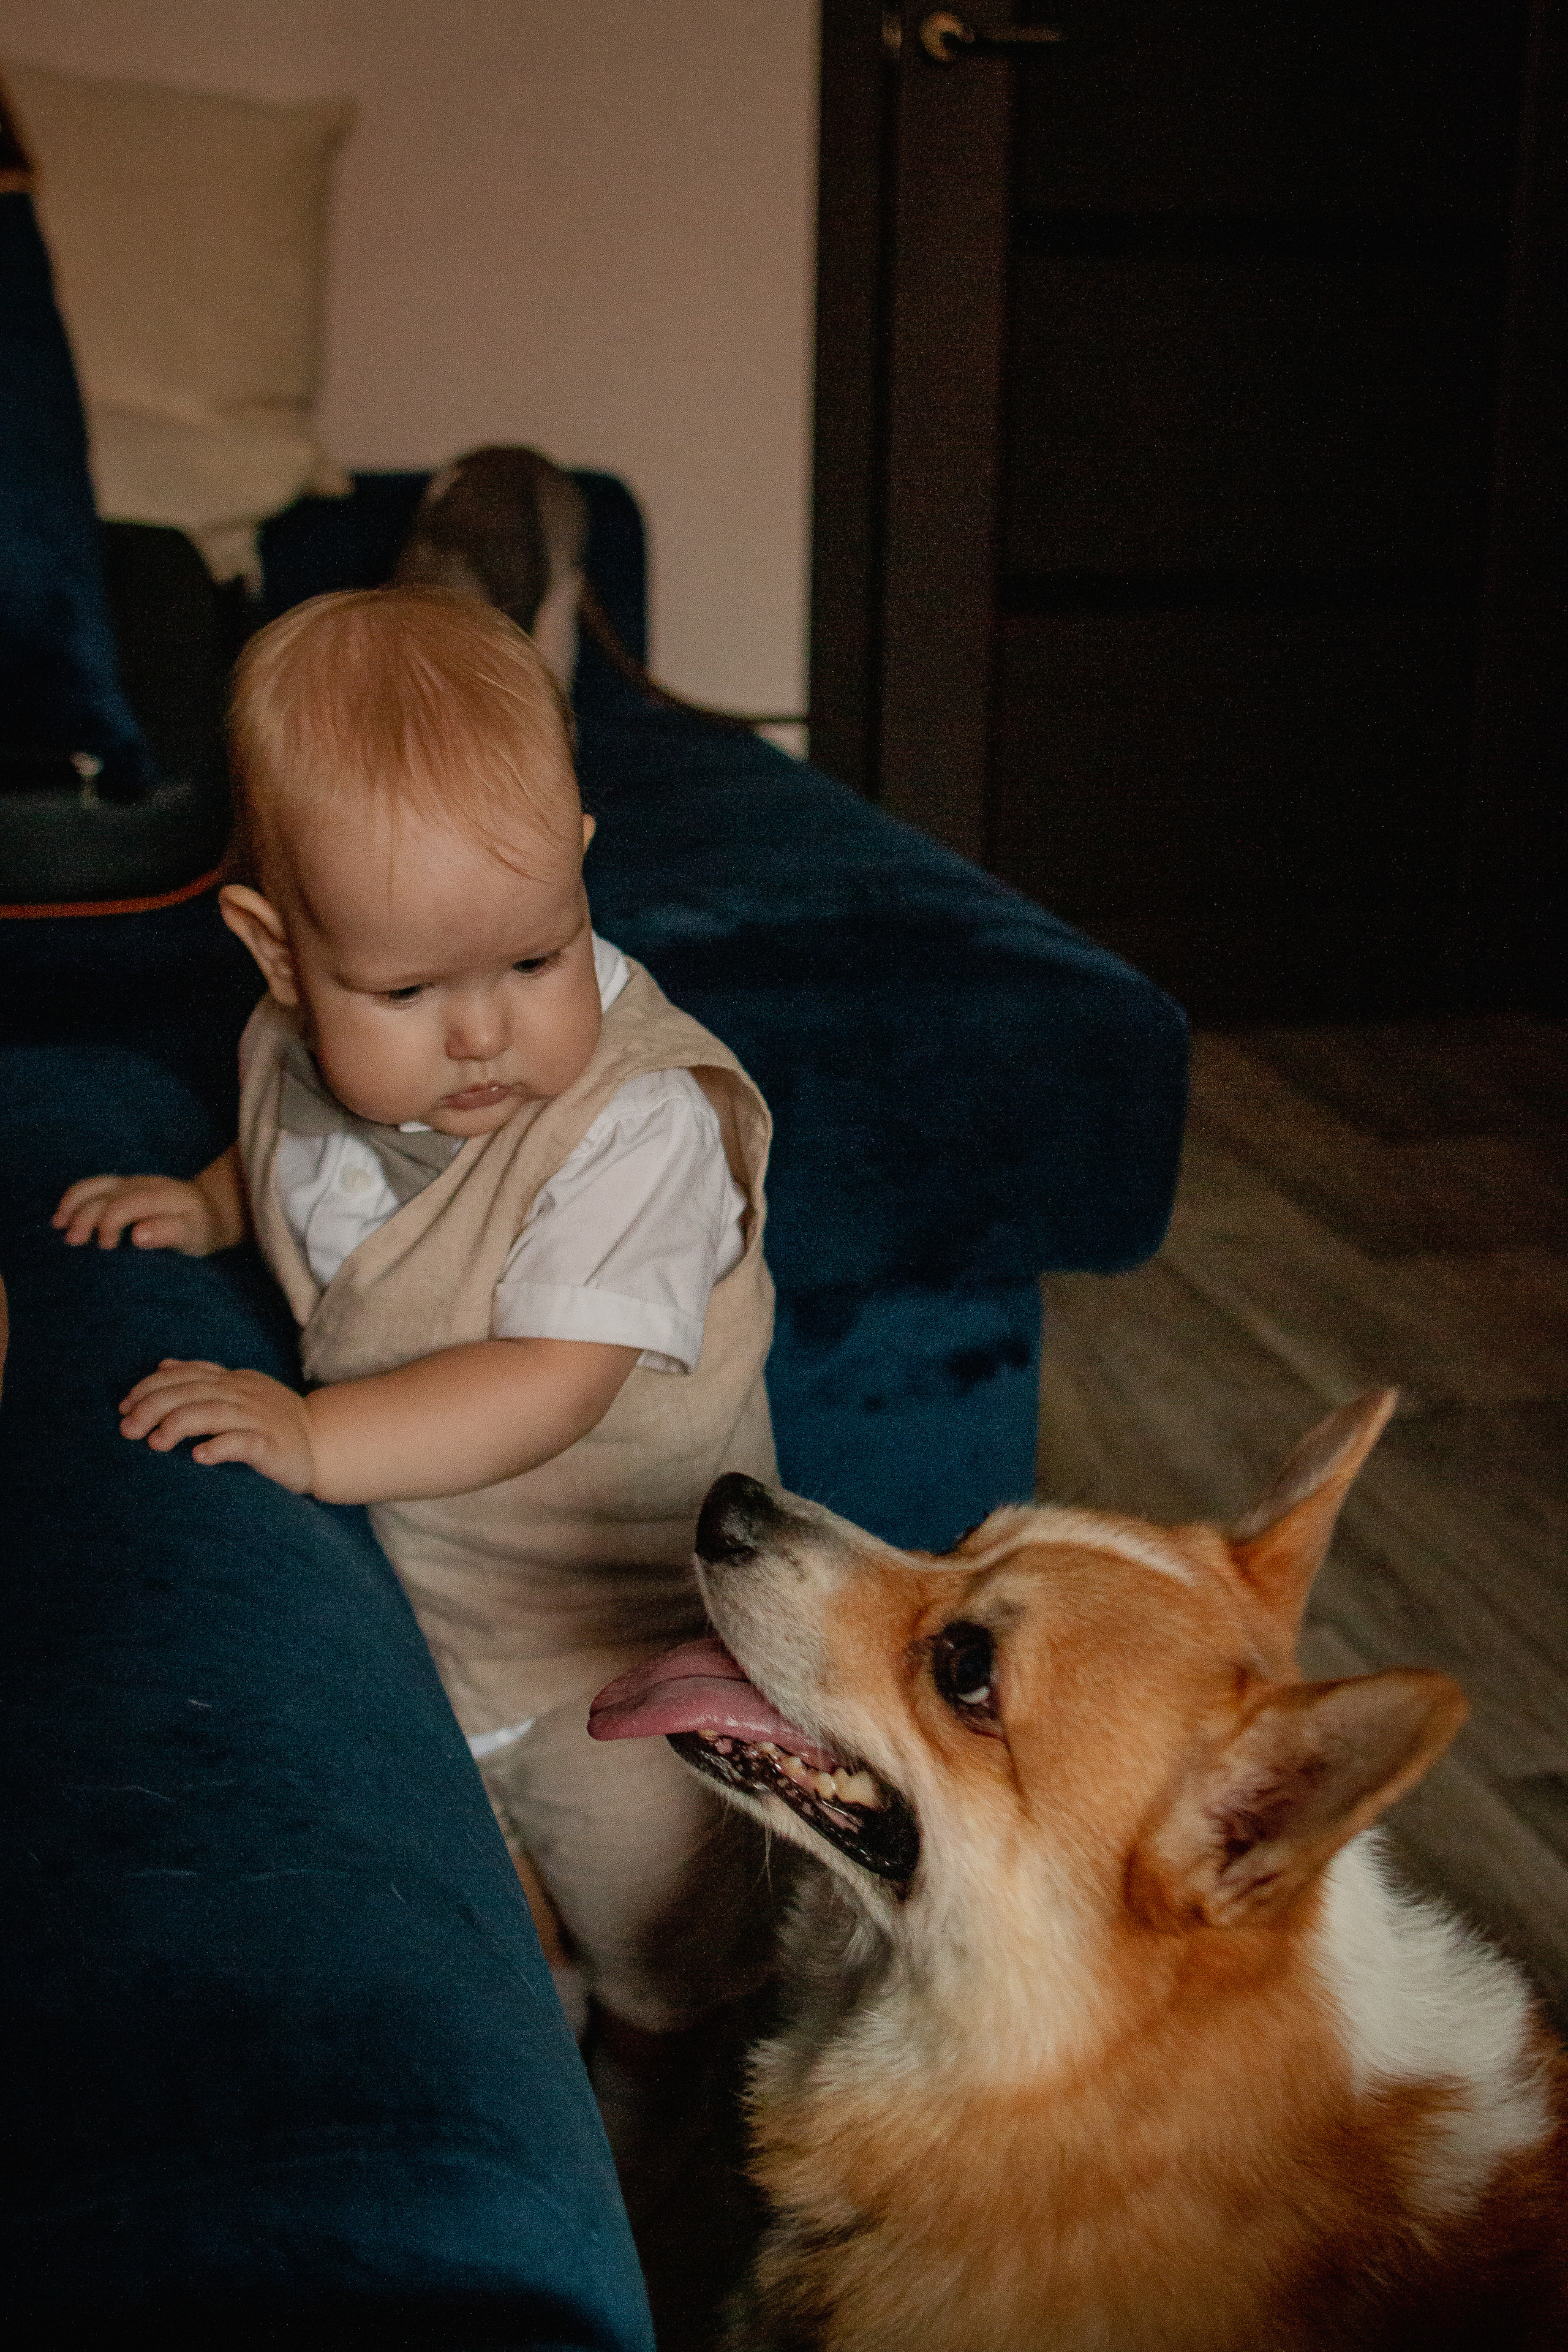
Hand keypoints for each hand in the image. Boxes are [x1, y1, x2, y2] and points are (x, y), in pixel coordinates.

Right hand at [54, 1174, 221, 1254]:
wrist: (209, 1209)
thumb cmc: (200, 1228)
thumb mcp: (193, 1234)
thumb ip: (168, 1233)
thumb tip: (138, 1236)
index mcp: (161, 1196)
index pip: (126, 1204)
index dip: (109, 1222)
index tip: (106, 1246)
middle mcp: (143, 1184)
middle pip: (105, 1194)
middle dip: (85, 1216)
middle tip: (73, 1242)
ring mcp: (130, 1182)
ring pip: (94, 1185)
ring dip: (73, 1204)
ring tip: (58, 1225)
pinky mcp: (122, 1186)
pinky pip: (94, 1187)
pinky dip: (75, 1199)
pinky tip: (63, 1216)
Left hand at [118, 1359, 317, 1491]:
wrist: (325, 1443)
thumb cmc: (275, 1422)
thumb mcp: (240, 1392)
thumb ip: (204, 1378)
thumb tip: (164, 1365)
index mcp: (234, 1381)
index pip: (185, 1375)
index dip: (150, 1387)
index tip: (124, 1406)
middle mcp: (244, 1394)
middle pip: (192, 1391)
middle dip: (153, 1407)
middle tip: (128, 1429)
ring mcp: (259, 1418)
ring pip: (213, 1412)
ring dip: (178, 1425)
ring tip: (154, 1442)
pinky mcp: (273, 1445)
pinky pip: (244, 1443)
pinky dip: (219, 1447)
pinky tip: (198, 1456)